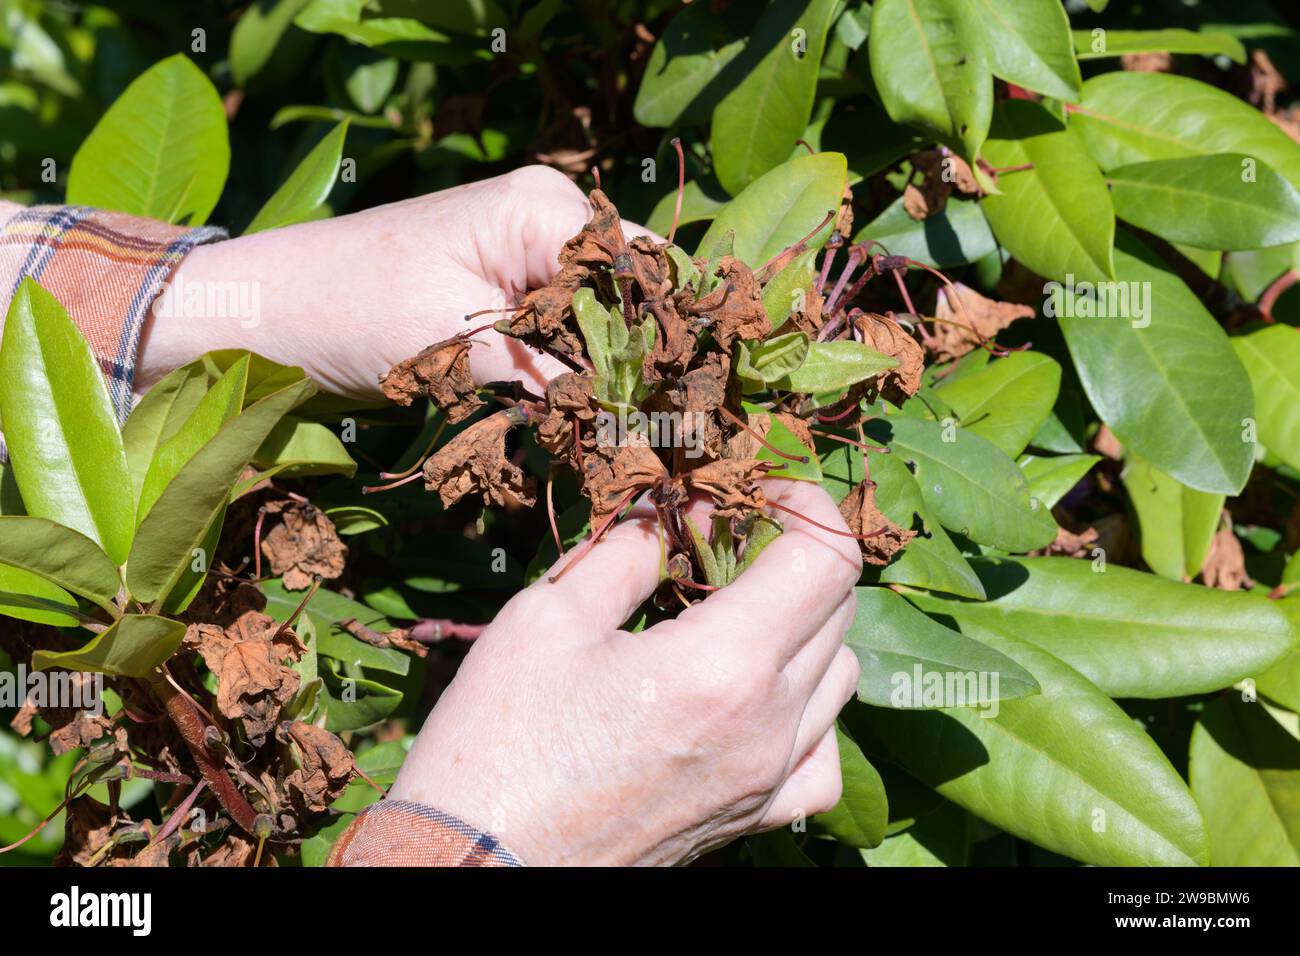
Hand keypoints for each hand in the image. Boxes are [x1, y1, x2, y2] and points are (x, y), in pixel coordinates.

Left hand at [136, 166, 654, 397]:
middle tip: (653, 433)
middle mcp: (546, 217)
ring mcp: (525, 250)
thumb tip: (625, 416)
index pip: (644, 268)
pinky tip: (580, 414)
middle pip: (630, 291)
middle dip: (640, 360)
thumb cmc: (347, 307)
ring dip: (607, 371)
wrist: (266, 311)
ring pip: (602, 316)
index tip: (677, 407)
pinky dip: (572, 371)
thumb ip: (544, 373)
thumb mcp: (453, 344)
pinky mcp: (505, 287)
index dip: (666, 337)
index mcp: (541, 208)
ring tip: (624, 433)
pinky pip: (564, 326)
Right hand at [388, 480, 862, 865]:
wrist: (476, 867)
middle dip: (796, 554)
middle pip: (839, 609)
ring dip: (806, 625)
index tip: (762, 490)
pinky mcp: (754, 820)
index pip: (827, 561)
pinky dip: (810, 711)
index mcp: (723, 665)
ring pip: (842, 677)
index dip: (807, 505)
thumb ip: (629, 551)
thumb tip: (676, 511)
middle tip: (731, 538)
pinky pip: (823, 756)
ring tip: (740, 611)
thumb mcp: (549, 617)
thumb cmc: (498, 741)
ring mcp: (768, 781)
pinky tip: (759, 699)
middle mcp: (768, 726)